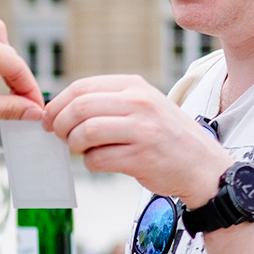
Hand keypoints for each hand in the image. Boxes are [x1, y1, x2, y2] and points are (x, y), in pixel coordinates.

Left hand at [45, 74, 229, 207]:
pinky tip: (101, 163)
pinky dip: (91, 163)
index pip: (81, 87)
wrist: (203, 166)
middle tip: (60, 137)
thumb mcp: (144, 105)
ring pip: (85, 133)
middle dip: (60, 125)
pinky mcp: (141, 157)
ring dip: (74, 145)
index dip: (57, 104)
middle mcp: (139, 103)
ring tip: (81, 150)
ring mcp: (141, 130)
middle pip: (79, 108)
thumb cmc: (167, 137)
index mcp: (135, 86)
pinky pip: (98, 159)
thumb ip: (109, 102)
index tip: (50, 119)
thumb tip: (62, 110)